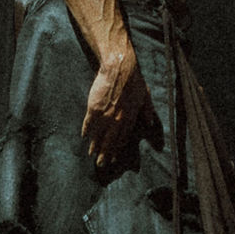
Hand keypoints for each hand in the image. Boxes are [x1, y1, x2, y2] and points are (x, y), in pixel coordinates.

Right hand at [81, 47, 146, 166]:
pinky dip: (86, 130)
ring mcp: (105, 114)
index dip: (118, 149)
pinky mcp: (94, 107)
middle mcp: (117, 119)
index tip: (114, 158)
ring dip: (95, 145)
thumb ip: (148, 112)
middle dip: (105, 154)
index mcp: (130, 118)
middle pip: (110, 141)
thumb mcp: (146, 97)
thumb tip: (150, 123)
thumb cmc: (135, 81)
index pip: (123, 138)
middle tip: (101, 164)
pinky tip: (84, 137)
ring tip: (91, 154)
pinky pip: (88, 122)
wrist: (120, 68)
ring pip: (98, 134)